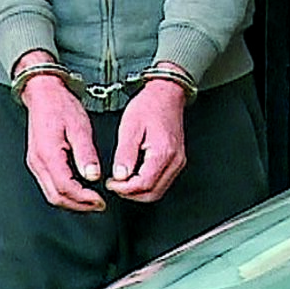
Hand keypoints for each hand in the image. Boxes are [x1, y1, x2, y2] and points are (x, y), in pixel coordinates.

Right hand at [21, 68, 105, 212]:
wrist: (42, 93)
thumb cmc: (59, 106)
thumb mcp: (79, 127)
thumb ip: (86, 153)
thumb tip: (92, 175)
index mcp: (48, 153)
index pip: (66, 187)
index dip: (84, 199)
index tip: (99, 200)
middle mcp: (38, 161)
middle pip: (56, 196)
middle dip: (79, 205)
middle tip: (97, 205)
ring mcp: (35, 162)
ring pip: (51, 194)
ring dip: (71, 201)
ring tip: (90, 200)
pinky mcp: (37, 161)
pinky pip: (48, 184)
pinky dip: (64, 192)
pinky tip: (77, 189)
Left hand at [106, 78, 186, 201]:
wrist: (166, 94)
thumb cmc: (149, 106)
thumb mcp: (130, 127)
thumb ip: (125, 154)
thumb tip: (120, 176)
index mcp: (163, 153)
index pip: (144, 184)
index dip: (125, 188)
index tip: (111, 184)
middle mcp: (174, 161)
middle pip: (153, 193)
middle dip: (131, 194)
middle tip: (115, 185)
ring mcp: (178, 162)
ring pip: (158, 190)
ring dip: (138, 191)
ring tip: (122, 181)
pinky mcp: (176, 160)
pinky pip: (162, 181)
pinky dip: (147, 184)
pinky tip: (134, 175)